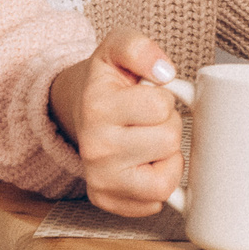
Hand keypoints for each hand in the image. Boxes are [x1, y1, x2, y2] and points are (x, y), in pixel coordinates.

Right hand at [49, 28, 182, 216]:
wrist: (80, 108)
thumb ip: (140, 47)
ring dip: (166, 157)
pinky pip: (155, 202)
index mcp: (96, 106)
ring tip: (148, 141)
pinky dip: (158, 183)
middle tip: (147, 120)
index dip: (163, 97)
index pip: (161, 105)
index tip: (146, 95)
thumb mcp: (119, 47)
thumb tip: (164, 71)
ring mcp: (99, 179)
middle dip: (168, 125)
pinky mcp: (106, 200)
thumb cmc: (108, 81)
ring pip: (165, 180)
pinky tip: (144, 164)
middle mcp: (94, 148)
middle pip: (168, 140)